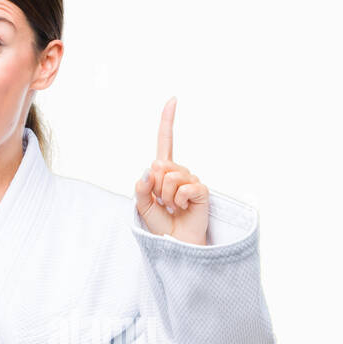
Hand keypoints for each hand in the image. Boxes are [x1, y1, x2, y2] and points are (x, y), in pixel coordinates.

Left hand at [134, 97, 209, 244]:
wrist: (175, 243)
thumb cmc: (161, 224)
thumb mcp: (142, 206)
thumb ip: (140, 188)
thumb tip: (149, 170)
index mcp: (164, 171)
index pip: (166, 141)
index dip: (168, 121)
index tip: (173, 100)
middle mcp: (179, 171)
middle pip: (160, 165)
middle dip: (156, 187)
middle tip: (162, 202)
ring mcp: (191, 180)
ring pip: (171, 178)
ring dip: (166, 197)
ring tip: (172, 207)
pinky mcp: (201, 191)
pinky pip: (184, 188)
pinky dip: (179, 201)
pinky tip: (183, 208)